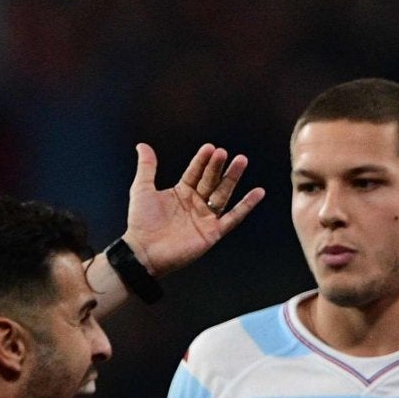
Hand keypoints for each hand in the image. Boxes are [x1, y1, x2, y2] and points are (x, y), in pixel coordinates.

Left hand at [121, 144, 265, 278]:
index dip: (202, 160)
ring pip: (223, 194)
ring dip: (233, 178)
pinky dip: (246, 206)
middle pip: (212, 181)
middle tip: (225, 152)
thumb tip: (142, 146)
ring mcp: (206, 217)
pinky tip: (258, 193)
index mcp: (182, 193)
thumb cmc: (140, 223)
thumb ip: (147, 168)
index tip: (210, 147)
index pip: (195, 172)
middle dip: (218, 166)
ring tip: (241, 161)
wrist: (143, 252)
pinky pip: (233, 217)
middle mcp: (196, 203)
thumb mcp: (142, 190)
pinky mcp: (213, 232)